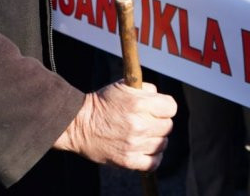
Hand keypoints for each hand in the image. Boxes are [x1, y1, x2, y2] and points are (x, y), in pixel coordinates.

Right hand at [54, 81, 175, 170]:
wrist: (78, 124)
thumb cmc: (102, 103)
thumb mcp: (123, 86)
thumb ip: (146, 90)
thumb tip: (160, 99)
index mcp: (139, 104)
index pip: (171, 107)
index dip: (165, 107)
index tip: (157, 109)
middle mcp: (139, 125)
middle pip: (168, 126)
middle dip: (159, 122)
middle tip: (147, 122)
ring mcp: (134, 144)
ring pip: (162, 144)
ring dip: (155, 139)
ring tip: (142, 135)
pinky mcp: (128, 160)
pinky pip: (154, 162)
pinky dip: (153, 157)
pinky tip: (145, 149)